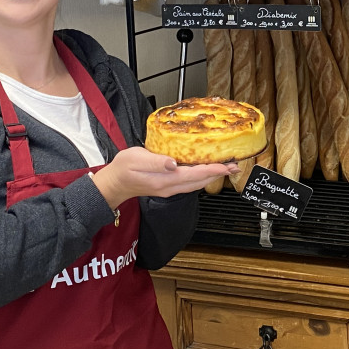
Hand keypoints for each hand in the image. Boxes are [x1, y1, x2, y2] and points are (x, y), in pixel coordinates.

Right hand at [91, 146, 237, 208]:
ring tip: (226, 168)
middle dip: (218, 173)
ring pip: (196, 184)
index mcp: (165, 179)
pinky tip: (206, 170)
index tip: (225, 165)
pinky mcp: (168, 186)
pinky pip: (190, 183)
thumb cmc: (123, 169)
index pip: (194, 175)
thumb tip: (173, 163)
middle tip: (235, 165)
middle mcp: (170, 187)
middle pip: (200, 181)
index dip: (211, 169)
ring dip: (212, 175)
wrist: (114, 184)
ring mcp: (169, 188)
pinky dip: (202, 176)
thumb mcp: (136, 160)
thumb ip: (156, 162)